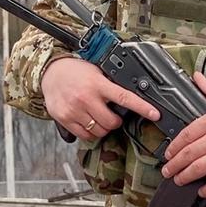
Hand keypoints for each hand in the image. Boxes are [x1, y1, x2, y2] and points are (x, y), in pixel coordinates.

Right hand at [40, 57, 160, 140]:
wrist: (50, 72)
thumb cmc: (74, 71)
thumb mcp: (95, 71)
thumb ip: (109, 84)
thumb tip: (129, 98)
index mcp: (97, 83)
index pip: (124, 97)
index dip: (142, 107)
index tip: (155, 114)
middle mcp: (86, 97)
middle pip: (111, 122)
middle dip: (115, 121)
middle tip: (112, 114)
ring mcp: (74, 110)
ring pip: (99, 131)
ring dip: (103, 127)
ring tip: (98, 117)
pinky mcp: (65, 119)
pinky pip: (85, 135)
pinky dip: (90, 132)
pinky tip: (88, 122)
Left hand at [160, 71, 205, 197]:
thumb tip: (197, 77)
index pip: (187, 134)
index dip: (174, 146)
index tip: (168, 153)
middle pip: (189, 153)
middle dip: (174, 164)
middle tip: (167, 170)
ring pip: (199, 168)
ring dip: (185, 176)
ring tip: (178, 181)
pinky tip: (202, 192)